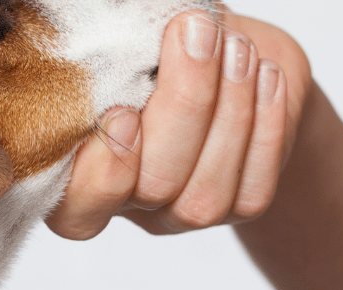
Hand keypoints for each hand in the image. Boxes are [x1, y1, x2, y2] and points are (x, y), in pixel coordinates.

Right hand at [46, 7, 311, 238]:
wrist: (226, 57)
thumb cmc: (159, 48)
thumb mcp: (128, 41)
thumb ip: (113, 46)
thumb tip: (116, 21)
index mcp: (78, 174)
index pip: (76, 210)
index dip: (103, 173)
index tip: (124, 111)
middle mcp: (127, 204)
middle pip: (153, 188)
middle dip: (184, 107)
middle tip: (196, 32)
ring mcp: (180, 214)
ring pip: (204, 197)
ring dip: (229, 113)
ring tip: (237, 48)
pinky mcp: (236, 208)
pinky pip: (253, 193)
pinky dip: (265, 128)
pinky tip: (266, 76)